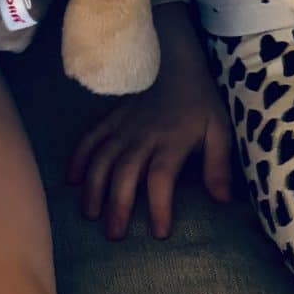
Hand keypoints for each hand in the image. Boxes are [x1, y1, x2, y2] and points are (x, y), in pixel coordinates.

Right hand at [67, 4, 233, 239]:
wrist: (175, 59)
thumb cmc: (200, 100)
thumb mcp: (219, 129)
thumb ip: (218, 164)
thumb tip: (223, 199)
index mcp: (171, 140)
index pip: (161, 178)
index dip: (158, 206)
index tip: (158, 232)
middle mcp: (142, 136)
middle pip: (125, 173)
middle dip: (118, 205)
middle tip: (115, 234)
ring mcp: (122, 127)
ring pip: (102, 160)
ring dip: (93, 188)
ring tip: (90, 215)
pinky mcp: (110, 119)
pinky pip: (89, 139)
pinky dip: (77, 158)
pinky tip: (70, 181)